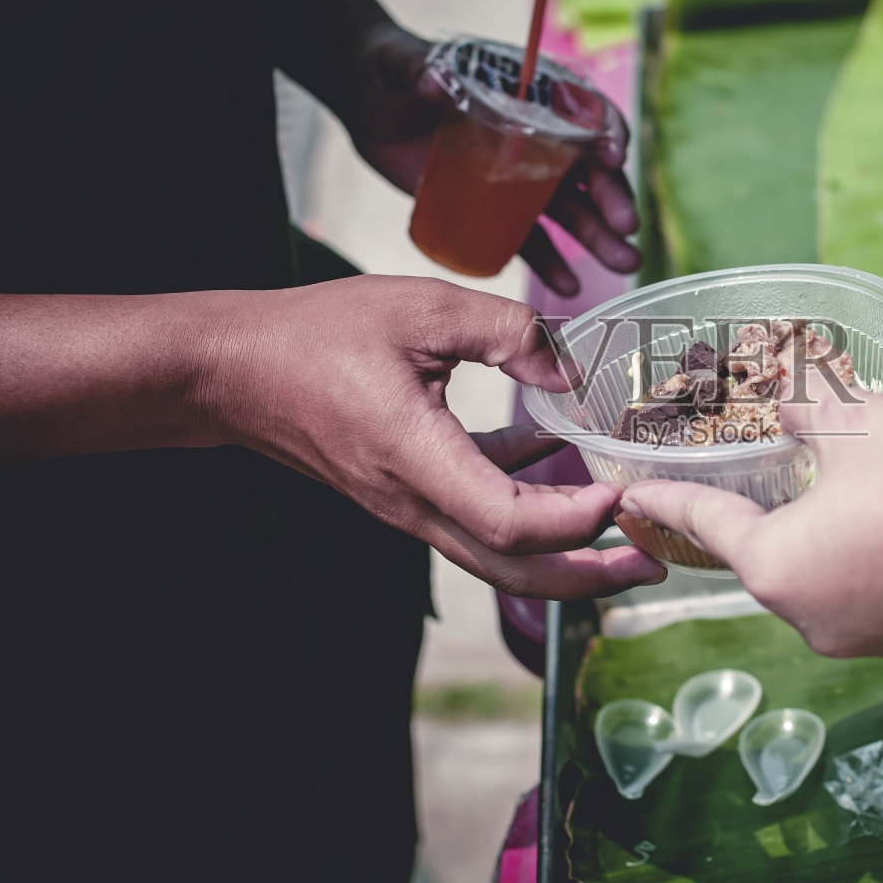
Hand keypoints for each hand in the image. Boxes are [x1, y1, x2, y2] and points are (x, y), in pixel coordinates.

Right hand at [204, 274, 664, 598]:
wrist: (228, 372)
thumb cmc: (315, 335)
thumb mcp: (421, 308)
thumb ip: (507, 332)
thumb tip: (571, 367)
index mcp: (417, 459)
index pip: (511, 525)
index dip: (576, 520)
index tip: (620, 489)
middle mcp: (413, 503)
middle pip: (514, 572)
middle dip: (590, 575)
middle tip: (653, 562)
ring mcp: (406, 507)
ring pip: (496, 557)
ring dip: (564, 553)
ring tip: (624, 533)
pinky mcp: (403, 494)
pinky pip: (472, 521)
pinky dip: (522, 508)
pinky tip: (549, 462)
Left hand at [343, 24, 640, 296]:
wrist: (369, 101)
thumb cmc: (395, 71)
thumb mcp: (405, 65)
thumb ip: (420, 70)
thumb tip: (433, 79)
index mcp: (527, 94)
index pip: (581, 109)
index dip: (604, 130)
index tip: (613, 156)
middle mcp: (536, 137)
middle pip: (586, 169)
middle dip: (611, 197)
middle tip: (626, 227)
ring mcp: (519, 177)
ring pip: (570, 210)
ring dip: (599, 237)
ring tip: (624, 262)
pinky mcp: (495, 208)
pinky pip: (530, 240)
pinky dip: (552, 263)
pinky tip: (569, 286)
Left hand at [620, 377, 882, 655]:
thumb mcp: (851, 418)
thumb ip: (801, 410)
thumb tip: (784, 404)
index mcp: (775, 569)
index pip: (705, 524)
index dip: (668, 500)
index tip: (635, 495)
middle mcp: (806, 617)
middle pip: (761, 554)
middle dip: (754, 511)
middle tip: (746, 471)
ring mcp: (861, 634)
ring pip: (812, 574)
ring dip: (810, 532)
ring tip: (821, 486)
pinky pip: (857, 588)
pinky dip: (853, 553)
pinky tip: (874, 515)